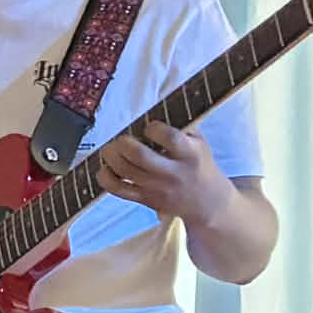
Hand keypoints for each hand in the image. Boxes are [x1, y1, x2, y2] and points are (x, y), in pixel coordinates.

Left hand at [97, 121, 227, 225]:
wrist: (207, 201)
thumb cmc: (198, 164)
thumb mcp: (198, 143)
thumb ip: (180, 126)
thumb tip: (153, 111)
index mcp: (190, 155)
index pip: (169, 138)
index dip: (153, 128)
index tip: (149, 127)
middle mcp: (173, 173)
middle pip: (139, 155)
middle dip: (123, 142)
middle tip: (122, 139)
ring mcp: (156, 188)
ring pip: (124, 170)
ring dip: (110, 155)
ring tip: (111, 149)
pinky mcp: (144, 199)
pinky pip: (116, 189)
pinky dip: (105, 177)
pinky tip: (106, 168)